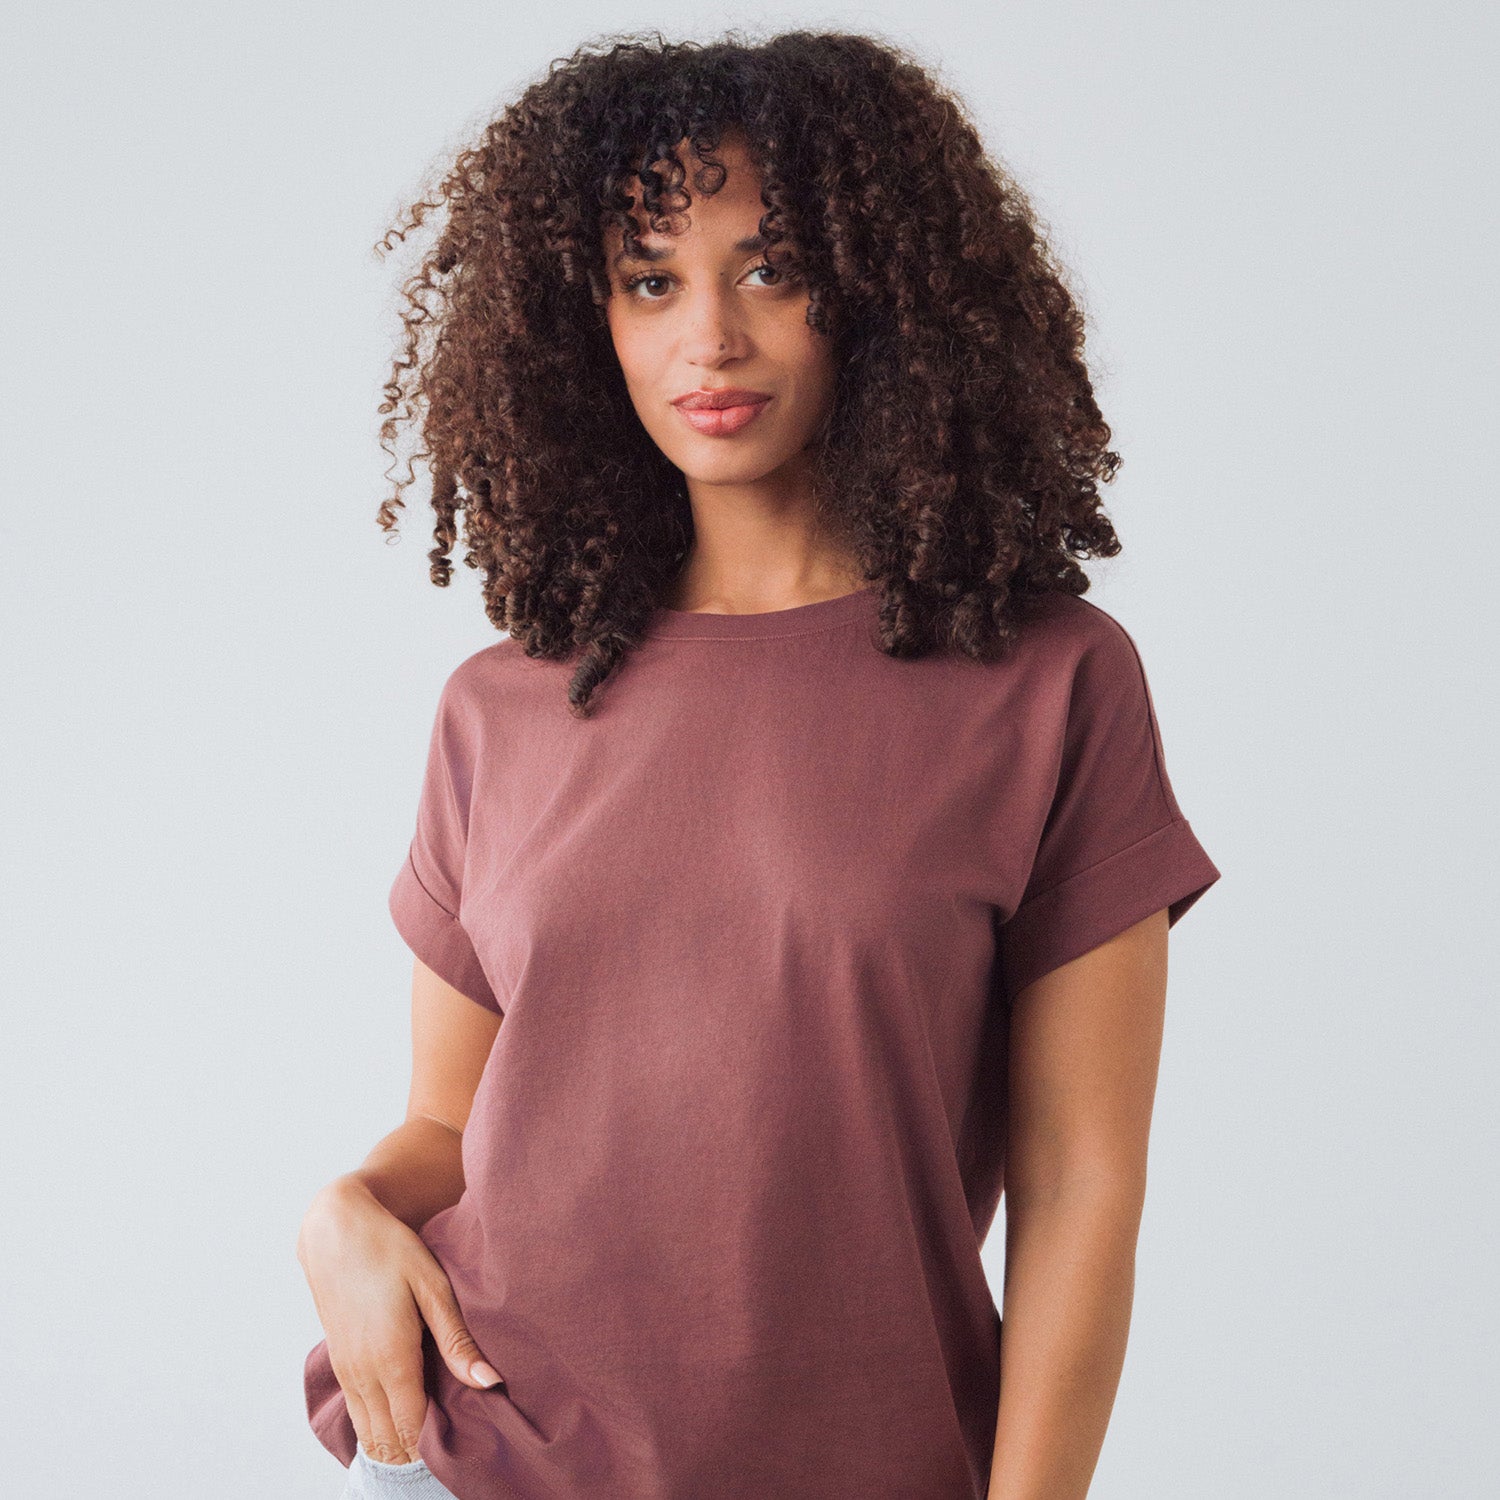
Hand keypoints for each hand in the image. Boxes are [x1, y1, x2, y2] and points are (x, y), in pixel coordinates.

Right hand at [297, 1177, 504, 1464]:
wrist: (335, 1229)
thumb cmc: (391, 1249)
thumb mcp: (433, 1286)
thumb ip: (458, 1340)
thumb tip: (489, 1382)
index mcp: (391, 1358)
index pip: (412, 1428)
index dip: (435, 1446)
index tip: (463, 1443)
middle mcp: (363, 1372)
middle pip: (388, 1439)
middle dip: (416, 1451)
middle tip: (451, 1448)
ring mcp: (346, 1369)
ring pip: (368, 1431)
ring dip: (395, 1443)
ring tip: (429, 1443)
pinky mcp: (339, 1361)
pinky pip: (356, 1412)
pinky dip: (376, 1426)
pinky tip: (397, 1424)